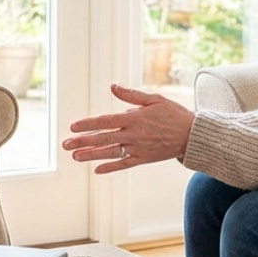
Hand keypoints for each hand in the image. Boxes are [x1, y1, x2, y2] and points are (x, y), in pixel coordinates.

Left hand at [61, 83, 193, 173]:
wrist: (192, 135)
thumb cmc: (173, 114)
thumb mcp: (153, 99)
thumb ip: (131, 95)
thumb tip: (113, 86)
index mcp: (134, 118)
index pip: (105, 121)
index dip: (88, 124)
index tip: (73, 127)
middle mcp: (134, 135)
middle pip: (103, 139)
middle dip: (82, 142)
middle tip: (65, 145)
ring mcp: (138, 149)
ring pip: (110, 153)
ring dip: (91, 155)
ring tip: (75, 157)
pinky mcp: (144, 159)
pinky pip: (124, 165)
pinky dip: (110, 167)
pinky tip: (97, 169)